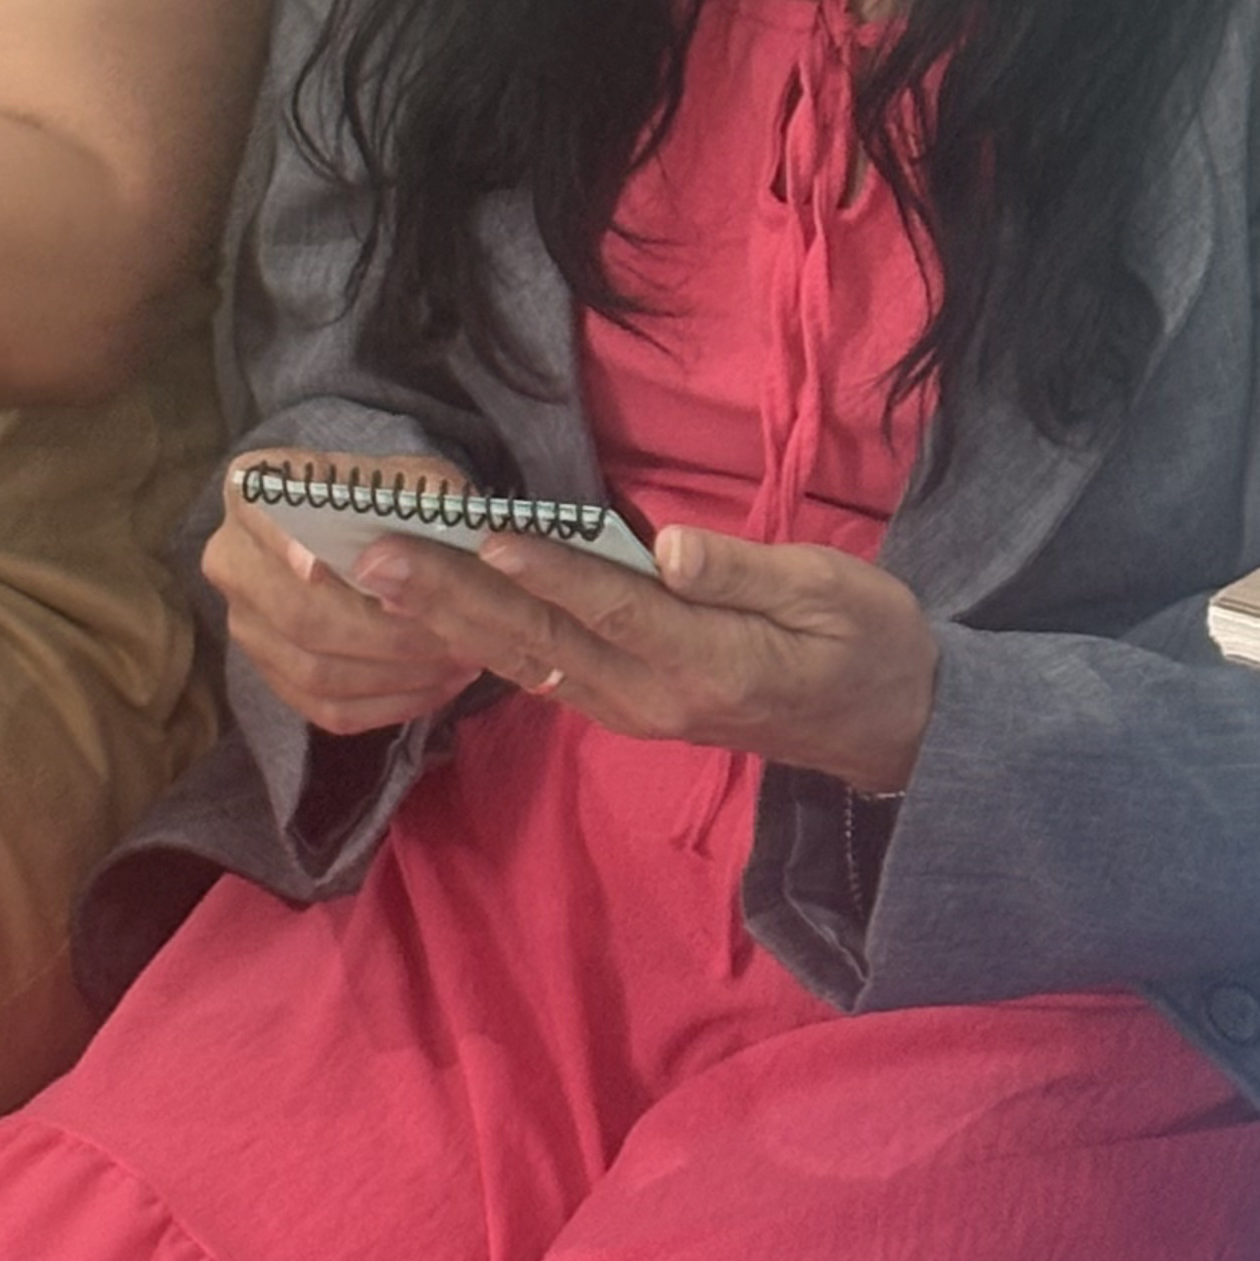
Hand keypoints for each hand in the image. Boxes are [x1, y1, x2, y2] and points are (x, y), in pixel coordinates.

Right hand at [202, 450, 487, 736]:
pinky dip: (388, 705)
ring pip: (314, 670)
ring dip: (395, 675)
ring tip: (459, 662)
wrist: (369, 538)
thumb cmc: (390, 502)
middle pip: (297, 613)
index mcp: (252, 489)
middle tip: (452, 636)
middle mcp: (231, 557)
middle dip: (383, 633)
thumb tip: (424, 535)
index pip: (260, 516)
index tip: (319, 568)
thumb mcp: (412, 479)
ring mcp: (245, 622)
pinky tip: (437, 688)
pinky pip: (324, 709)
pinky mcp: (270, 674)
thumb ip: (424, 494)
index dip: (285, 545)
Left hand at [354, 515, 939, 794]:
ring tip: (379, 576)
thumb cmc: (866, 640)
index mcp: (711, 663)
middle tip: (376, 555)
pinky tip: (434, 612)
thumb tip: (672, 548)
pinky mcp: (622, 709)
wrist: (883, 727)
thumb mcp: (832, 591)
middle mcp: (655, 698)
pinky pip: (541, 674)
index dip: (549, 571)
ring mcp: (633, 711)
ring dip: (449, 618)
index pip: (614, 609)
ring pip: (527, 661)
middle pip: (544, 640)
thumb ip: (746, 572)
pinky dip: (482, 640)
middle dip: (455, 595)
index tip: (485, 534)